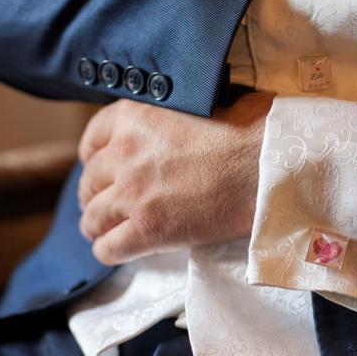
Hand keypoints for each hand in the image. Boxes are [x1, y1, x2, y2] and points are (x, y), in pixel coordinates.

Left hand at [77, 92, 273, 264]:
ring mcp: (132, 193)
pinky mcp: (148, 228)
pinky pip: (108, 248)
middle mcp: (124, 153)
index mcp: (134, 117)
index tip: (103, 168)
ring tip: (115, 229)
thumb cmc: (249, 131)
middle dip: (97, 194)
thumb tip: (179, 119)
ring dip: (101, 225)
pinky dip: (112, 250)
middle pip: (88, 181)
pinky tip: (124, 248)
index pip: (91, 138)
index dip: (95, 158)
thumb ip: (172, 114)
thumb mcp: (200, 105)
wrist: (268, 166)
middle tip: (112, 203)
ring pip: (92, 218)